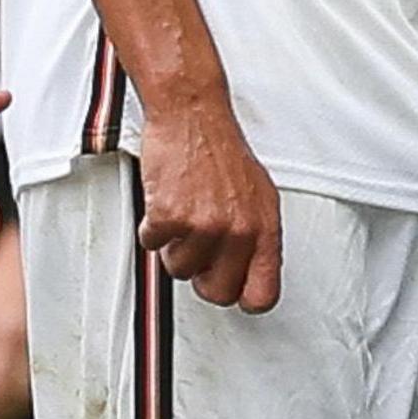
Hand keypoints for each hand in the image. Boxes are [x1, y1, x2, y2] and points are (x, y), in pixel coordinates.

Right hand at [137, 95, 282, 311]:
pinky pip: (151, 245)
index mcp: (266, 228)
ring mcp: (205, 225)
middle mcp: (239, 231)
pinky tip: (165, 202)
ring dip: (174, 247)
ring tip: (184, 214)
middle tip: (199, 250)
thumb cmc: (224, 154)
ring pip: (179, 270)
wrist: (194, 118)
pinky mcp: (170, 216)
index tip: (233, 292)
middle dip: (202, 277)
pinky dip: (152, 227)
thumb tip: (251, 271)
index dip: (243, 299)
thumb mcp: (259, 196)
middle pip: (216, 293)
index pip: (263, 293)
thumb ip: (257, 235)